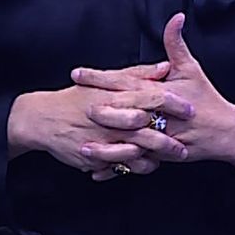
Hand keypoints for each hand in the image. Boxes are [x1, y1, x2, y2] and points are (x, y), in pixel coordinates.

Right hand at [7, 61, 189, 178]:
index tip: (190, 108)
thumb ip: (137, 74)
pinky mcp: (96, 158)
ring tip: (173, 157)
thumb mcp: (106, 80)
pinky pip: (122, 167)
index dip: (173, 103)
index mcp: (116, 96)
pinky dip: (137, 167)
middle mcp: (112, 119)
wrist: (44, 119)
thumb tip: (165, 67)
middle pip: (148, 130)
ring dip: (157, 156)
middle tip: (186, 145)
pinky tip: (149, 165)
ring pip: (137, 153)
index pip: (152, 97)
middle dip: (170, 139)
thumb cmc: (77, 96)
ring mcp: (104, 141)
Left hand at [72, 13, 234, 179]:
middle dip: (98, 109)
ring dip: (104, 146)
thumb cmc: (206, 98)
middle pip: (123, 112)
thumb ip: (176, 43)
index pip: (124, 82)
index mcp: (159, 92)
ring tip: (81, 147)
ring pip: (127, 142)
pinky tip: (96, 171)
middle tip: (74, 104)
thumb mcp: (191, 68)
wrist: (226, 133)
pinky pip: (134, 163)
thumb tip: (176, 17)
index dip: (99, 78)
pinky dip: (116, 168)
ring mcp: (158, 139)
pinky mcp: (160, 156)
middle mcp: (157, 115)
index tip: (77, 73)